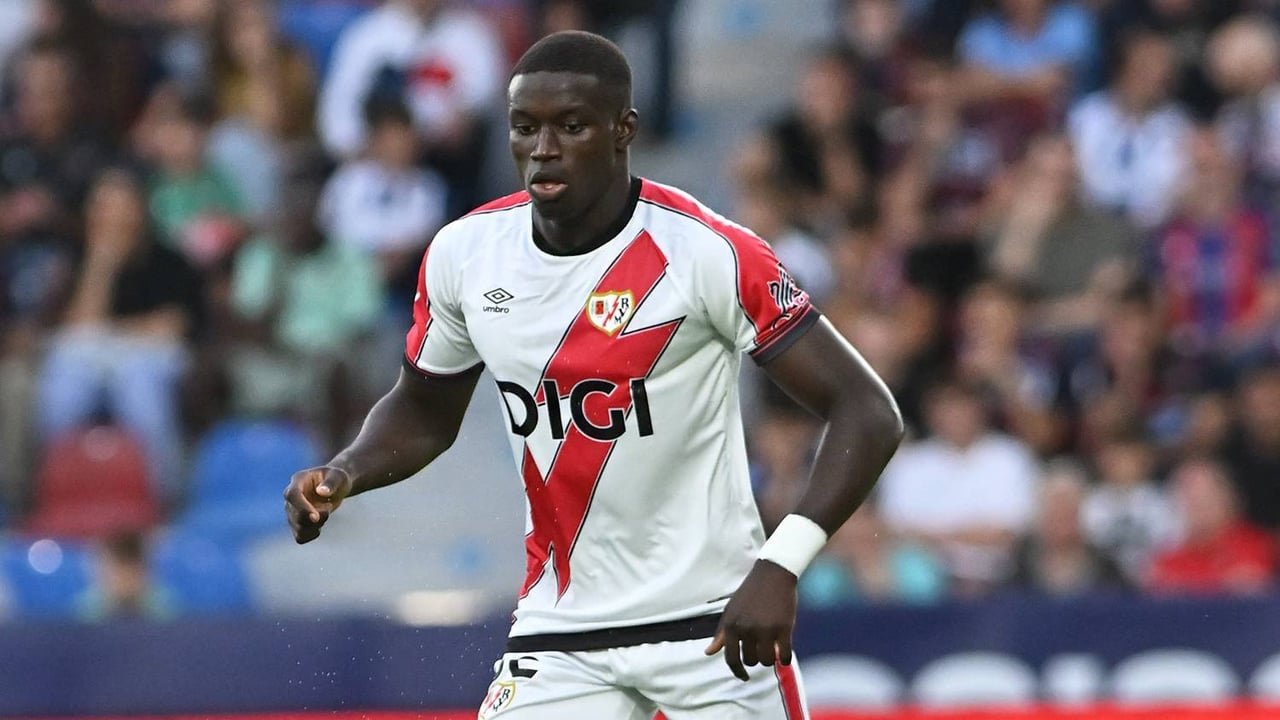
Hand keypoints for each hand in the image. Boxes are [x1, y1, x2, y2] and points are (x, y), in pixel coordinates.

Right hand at [283, 466, 352, 543]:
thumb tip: (322, 492)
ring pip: (298, 529)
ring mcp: (291, 511)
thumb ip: (331, 483)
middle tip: (329, 507)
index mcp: (299, 480)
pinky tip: (320, 525)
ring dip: (316, 527)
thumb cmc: (336, 479)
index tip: (315, 517)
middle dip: (316, 519)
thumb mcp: (339, 477)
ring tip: (325, 513)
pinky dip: (312, 534)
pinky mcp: (296, 523)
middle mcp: (291, 497)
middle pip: (295, 516)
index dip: (302, 507)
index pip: (292, 495)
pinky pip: (300, 537)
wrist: (334, 487)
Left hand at [704, 560, 798, 680]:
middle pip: (751, 660)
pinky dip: (785, 659)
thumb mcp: (731, 611)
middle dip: (756, 657)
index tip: (744, 677)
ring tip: (773, 648)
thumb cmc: (750, 593)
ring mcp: (766, 629)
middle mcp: (747, 629)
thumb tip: (708, 652)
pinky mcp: (784, 628)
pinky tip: (784, 654)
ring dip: (770, 658)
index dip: (737, 671)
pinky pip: (785, 656)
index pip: (731, 658)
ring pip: (767, 660)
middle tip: (762, 647)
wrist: (773, 574)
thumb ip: (721, 633)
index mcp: (731, 625)